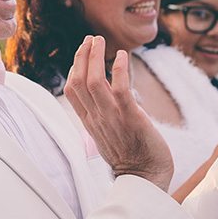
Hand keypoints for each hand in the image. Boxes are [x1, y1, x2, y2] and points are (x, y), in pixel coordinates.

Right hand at [65, 36, 172, 191]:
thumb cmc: (131, 157)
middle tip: (90, 39)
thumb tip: (108, 95)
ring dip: (95, 57)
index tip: (82, 52)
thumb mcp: (108, 134)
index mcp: (89, 122)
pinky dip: (118, 70)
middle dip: (82, 56)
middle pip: (79, 81)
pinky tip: (121, 56)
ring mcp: (112, 118)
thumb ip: (103, 114)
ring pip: (94, 82)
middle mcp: (97, 118)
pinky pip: (119, 91)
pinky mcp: (131, 119)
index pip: (72, 90)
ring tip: (100, 41)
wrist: (144, 179)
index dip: (74, 67)